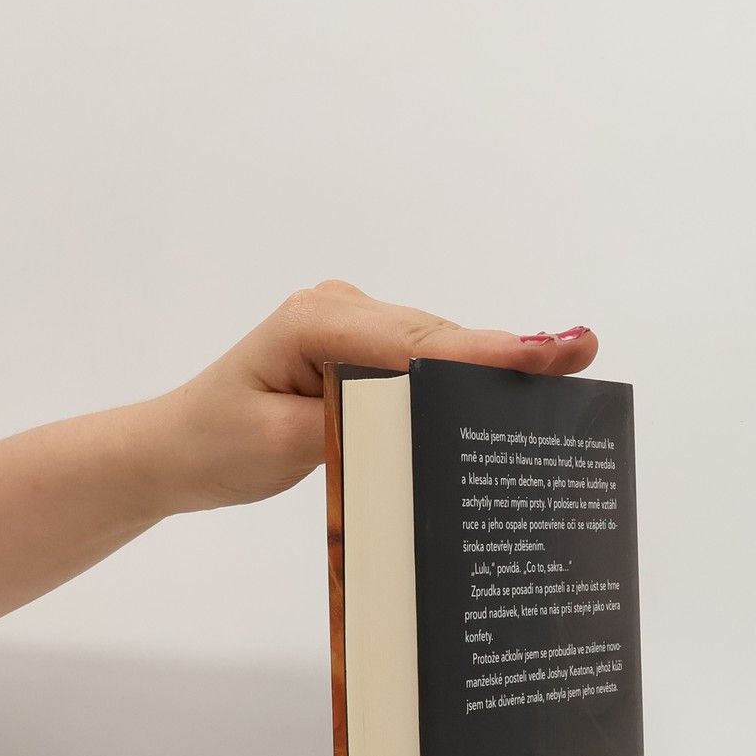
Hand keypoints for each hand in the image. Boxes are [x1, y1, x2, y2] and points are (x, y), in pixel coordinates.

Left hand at [148, 281, 597, 512]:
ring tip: (561, 378)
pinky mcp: (361, 344)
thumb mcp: (282, 446)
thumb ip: (355, 423)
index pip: (419, 342)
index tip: (554, 352)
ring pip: (437, 347)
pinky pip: (422, 358)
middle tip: (582, 364)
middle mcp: (341, 306)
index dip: (489, 351)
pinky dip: (458, 378)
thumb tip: (427, 408)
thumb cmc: (217, 446)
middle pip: (439, 339)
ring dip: (485, 371)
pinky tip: (506, 397)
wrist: (173, 448)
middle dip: (503, 359)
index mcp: (318, 321)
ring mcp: (353, 321)